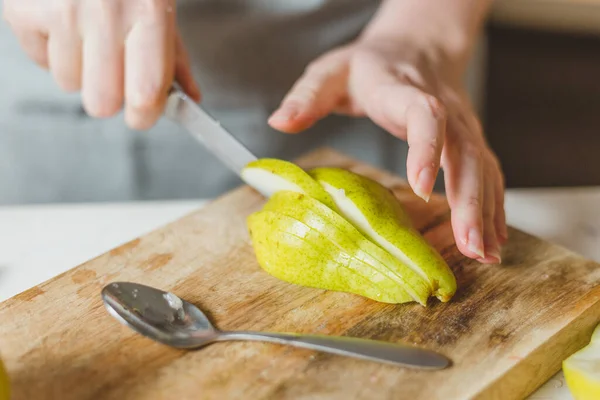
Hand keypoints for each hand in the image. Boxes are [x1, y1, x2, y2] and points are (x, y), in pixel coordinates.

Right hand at [3, 0, 199, 128]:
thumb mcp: (160, 6)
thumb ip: (175, 56)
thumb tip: (190, 98)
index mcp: (149, 11)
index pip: (146, 92)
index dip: (144, 115)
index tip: (143, 115)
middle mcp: (105, 11)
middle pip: (102, 102)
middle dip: (109, 95)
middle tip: (113, 70)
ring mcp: (62, 9)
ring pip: (69, 84)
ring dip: (79, 68)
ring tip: (87, 32)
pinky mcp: (23, 8)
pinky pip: (39, 59)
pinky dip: (51, 47)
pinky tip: (63, 21)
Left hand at [269, 39, 506, 262]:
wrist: (416, 47)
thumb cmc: (371, 65)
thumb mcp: (332, 72)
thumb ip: (307, 95)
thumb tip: (279, 122)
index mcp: (404, 92)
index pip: (424, 116)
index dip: (426, 149)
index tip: (422, 186)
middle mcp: (445, 111)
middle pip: (466, 153)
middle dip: (469, 201)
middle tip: (468, 244)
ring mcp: (463, 128)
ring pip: (484, 169)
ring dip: (487, 212)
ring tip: (485, 254)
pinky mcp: (470, 142)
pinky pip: (488, 175)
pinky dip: (494, 208)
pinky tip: (491, 240)